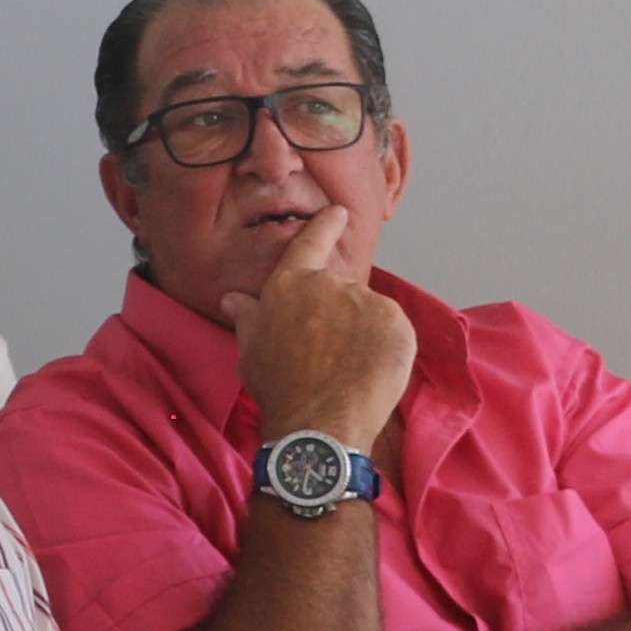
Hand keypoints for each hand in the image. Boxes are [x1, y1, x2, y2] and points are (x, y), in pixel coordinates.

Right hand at [239, 239, 415, 453]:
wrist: (319, 419)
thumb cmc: (278, 384)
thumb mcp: (250, 346)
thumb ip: (248, 314)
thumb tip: (233, 297)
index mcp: (290, 283)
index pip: (310, 243)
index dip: (325, 225)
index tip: (339, 212)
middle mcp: (329, 283)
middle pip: (341, 289)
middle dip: (339, 313)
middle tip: (331, 350)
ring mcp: (366, 301)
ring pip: (369, 311)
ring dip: (363, 331)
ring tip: (350, 365)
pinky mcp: (396, 323)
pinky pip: (392, 329)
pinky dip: (386, 345)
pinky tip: (371, 369)